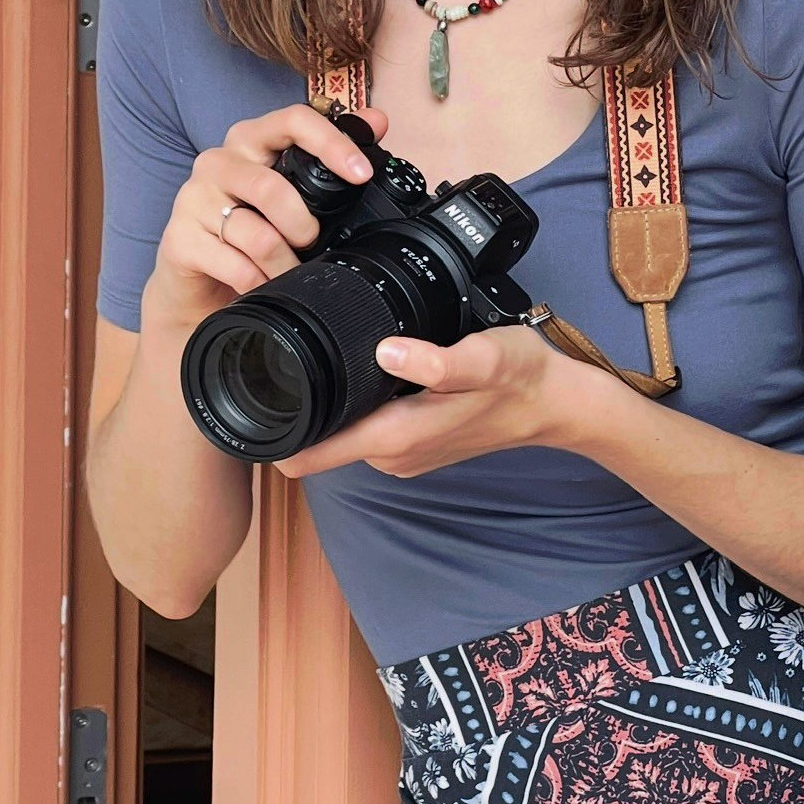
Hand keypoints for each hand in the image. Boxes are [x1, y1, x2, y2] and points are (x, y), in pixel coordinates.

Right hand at [141, 101, 389, 343]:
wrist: (199, 280)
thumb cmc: (251, 226)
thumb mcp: (294, 188)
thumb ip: (332, 153)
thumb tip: (377, 120)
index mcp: (253, 140)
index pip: (294, 119)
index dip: (332, 144)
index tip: (361, 174)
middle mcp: (219, 161)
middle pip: (271, 187)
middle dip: (303, 225)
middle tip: (311, 243)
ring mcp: (193, 198)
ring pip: (256, 234)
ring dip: (283, 263)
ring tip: (289, 272)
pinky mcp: (179, 238)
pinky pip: (233, 264)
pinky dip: (257, 281)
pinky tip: (260, 283)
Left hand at [273, 324, 596, 480]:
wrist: (555, 403)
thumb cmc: (520, 377)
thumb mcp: (485, 358)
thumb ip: (437, 361)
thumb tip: (387, 353)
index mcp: (394, 438)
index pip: (307, 454)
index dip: (271, 430)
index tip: (248, 392)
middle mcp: (390, 454)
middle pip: (316, 436)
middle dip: (294, 401)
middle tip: (280, 349)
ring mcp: (400, 452)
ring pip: (340, 429)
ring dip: (324, 401)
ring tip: (314, 352)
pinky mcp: (412, 442)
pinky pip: (364, 425)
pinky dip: (353, 402)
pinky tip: (360, 369)